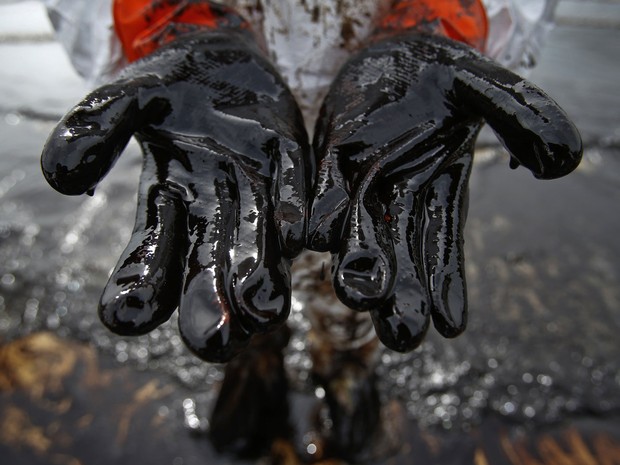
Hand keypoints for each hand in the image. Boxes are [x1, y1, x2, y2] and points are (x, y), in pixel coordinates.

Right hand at [41, 29, 311, 362]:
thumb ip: (96, 130)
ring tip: (263, 312)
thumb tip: (60, 179)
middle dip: (209, 303)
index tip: (125, 316)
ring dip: (260, 274)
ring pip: (257, 242)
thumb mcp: (126, 101)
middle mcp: (212, 211)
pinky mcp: (289, 166)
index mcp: (166, 204)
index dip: (137, 283)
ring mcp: (255, 193)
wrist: (221, 64)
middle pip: (208, 265)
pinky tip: (296, 236)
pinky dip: (293, 211)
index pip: (149, 255)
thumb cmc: (167, 89)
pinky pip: (293, 191)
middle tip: (213, 344)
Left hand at [308, 32, 581, 351]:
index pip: (444, 250)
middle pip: (399, 257)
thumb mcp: (485, 91)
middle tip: (402, 334)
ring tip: (358, 295)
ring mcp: (360, 188)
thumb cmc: (444, 80)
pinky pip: (320, 196)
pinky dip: (316, 216)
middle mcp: (398, 204)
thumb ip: (521, 117)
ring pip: (356, 235)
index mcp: (439, 197)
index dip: (447, 285)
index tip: (450, 326)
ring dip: (356, 267)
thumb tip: (564, 161)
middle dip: (400, 295)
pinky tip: (310, 237)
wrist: (391, 58)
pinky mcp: (327, 164)